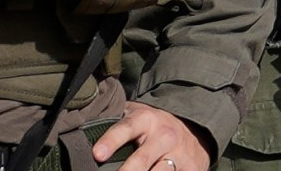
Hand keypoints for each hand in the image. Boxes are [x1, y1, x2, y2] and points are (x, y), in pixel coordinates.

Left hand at [92, 103, 207, 170]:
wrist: (195, 129)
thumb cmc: (155, 126)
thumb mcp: (137, 115)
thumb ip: (116, 119)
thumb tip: (84, 126)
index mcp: (147, 120)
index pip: (126, 128)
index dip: (111, 141)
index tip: (97, 154)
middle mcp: (164, 136)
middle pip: (142, 160)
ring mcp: (179, 154)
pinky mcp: (192, 169)